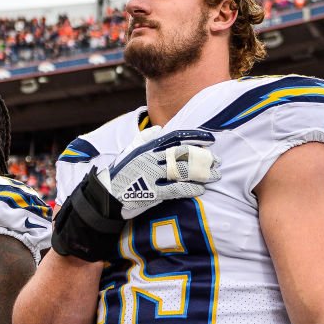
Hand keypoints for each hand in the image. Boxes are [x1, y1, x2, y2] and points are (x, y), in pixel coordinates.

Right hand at [105, 129, 220, 218]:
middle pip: (183, 154)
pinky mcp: (150, 192)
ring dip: (202, 173)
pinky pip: (175, 189)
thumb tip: (159, 127)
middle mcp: (150, 158)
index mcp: (147, 147)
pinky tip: (200, 189)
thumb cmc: (120, 172)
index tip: (210, 139)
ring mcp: (150, 174)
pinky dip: (190, 188)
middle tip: (218, 161)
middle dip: (203, 157)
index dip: (195, 137)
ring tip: (215, 175)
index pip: (176, 137)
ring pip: (182, 170)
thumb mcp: (130, 151)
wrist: (105, 196)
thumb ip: (145, 138)